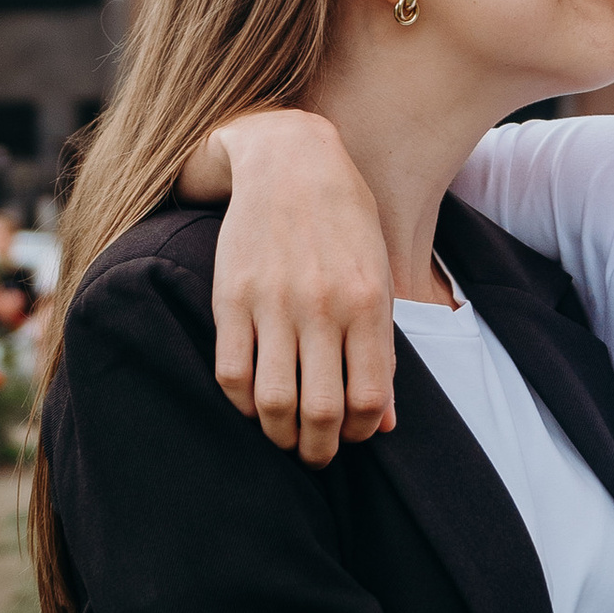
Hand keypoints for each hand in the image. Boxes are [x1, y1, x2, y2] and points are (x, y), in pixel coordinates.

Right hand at [204, 113, 396, 465]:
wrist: (289, 159)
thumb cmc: (344, 221)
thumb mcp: (377, 276)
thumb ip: (382, 349)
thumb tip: (382, 423)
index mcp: (366, 303)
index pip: (368, 399)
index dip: (360, 433)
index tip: (353, 435)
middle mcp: (321, 307)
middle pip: (321, 411)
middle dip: (320, 450)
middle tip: (316, 454)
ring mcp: (272, 303)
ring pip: (273, 402)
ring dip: (280, 435)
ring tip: (284, 437)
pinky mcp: (231, 296)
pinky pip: (231, 373)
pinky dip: (241, 403)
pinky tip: (252, 403)